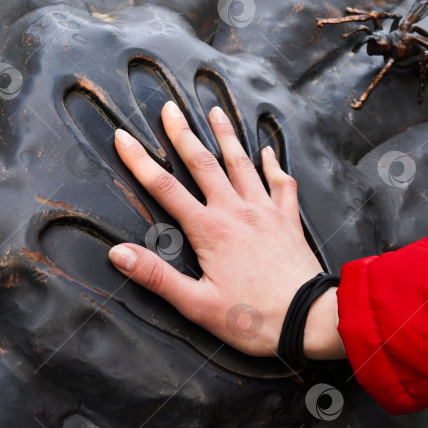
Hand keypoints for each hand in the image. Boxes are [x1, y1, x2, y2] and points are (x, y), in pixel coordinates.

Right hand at [108, 101, 344, 360]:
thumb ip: (157, 277)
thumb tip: (118, 253)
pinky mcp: (287, 220)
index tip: (123, 137)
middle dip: (183, 134)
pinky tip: (268, 151)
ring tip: (215, 110)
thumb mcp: (197, 304)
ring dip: (226, 135)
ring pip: (242, 163)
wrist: (309, 319)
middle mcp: (236, 211)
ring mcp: (265, 211)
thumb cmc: (252, 318)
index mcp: (209, 230)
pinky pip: (281, 183)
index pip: (165, 188)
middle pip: (203, 164)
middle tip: (170, 108)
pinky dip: (273, 164)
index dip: (139, 161)